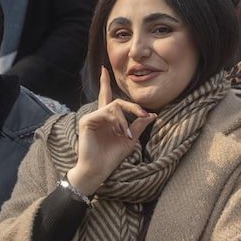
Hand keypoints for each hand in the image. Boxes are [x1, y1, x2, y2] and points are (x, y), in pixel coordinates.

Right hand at [66, 69, 155, 195]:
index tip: (104, 69)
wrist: (98, 170)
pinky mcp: (87, 121)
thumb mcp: (130, 140)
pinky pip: (107, 113)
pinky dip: (117, 122)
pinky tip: (120, 133)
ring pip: (114, 107)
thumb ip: (138, 125)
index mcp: (106, 119)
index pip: (106, 97)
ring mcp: (91, 117)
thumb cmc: (111, 157)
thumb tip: (152, 114)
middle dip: (131, 105)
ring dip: (125, 120)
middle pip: (111, 98)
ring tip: (127, 135)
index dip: (104, 82)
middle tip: (143, 114)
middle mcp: (98, 115)